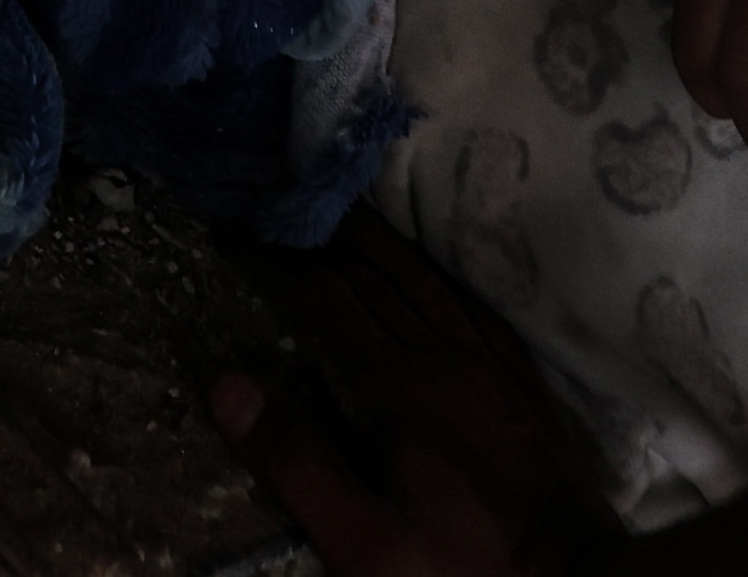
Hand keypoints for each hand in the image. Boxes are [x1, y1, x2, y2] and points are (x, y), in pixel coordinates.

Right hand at [207, 210, 605, 576]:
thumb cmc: (459, 565)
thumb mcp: (363, 539)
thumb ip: (296, 462)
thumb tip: (227, 384)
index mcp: (392, 387)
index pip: (322, 298)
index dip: (275, 259)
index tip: (237, 228)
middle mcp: (438, 357)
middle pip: (369, 276)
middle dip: (317, 237)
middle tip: (280, 205)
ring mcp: (486, 365)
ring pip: (422, 280)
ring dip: (377, 240)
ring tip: (344, 209)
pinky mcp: (521, 383)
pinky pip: (473, 306)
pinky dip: (439, 274)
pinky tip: (430, 268)